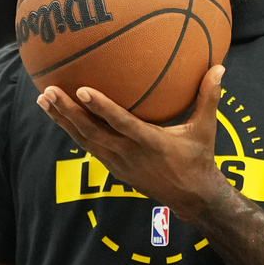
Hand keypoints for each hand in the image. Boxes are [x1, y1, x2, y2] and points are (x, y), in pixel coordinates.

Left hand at [36, 65, 229, 220]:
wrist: (191, 197)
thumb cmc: (199, 158)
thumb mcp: (205, 128)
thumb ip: (209, 97)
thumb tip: (219, 67)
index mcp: (150, 142)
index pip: (121, 122)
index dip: (100, 107)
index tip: (81, 90)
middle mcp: (129, 153)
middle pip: (91, 132)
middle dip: (67, 112)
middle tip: (47, 91)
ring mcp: (118, 163)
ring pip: (84, 140)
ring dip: (63, 121)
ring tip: (44, 100)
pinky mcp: (114, 168)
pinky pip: (89, 147)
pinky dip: (73, 131)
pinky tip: (61, 116)